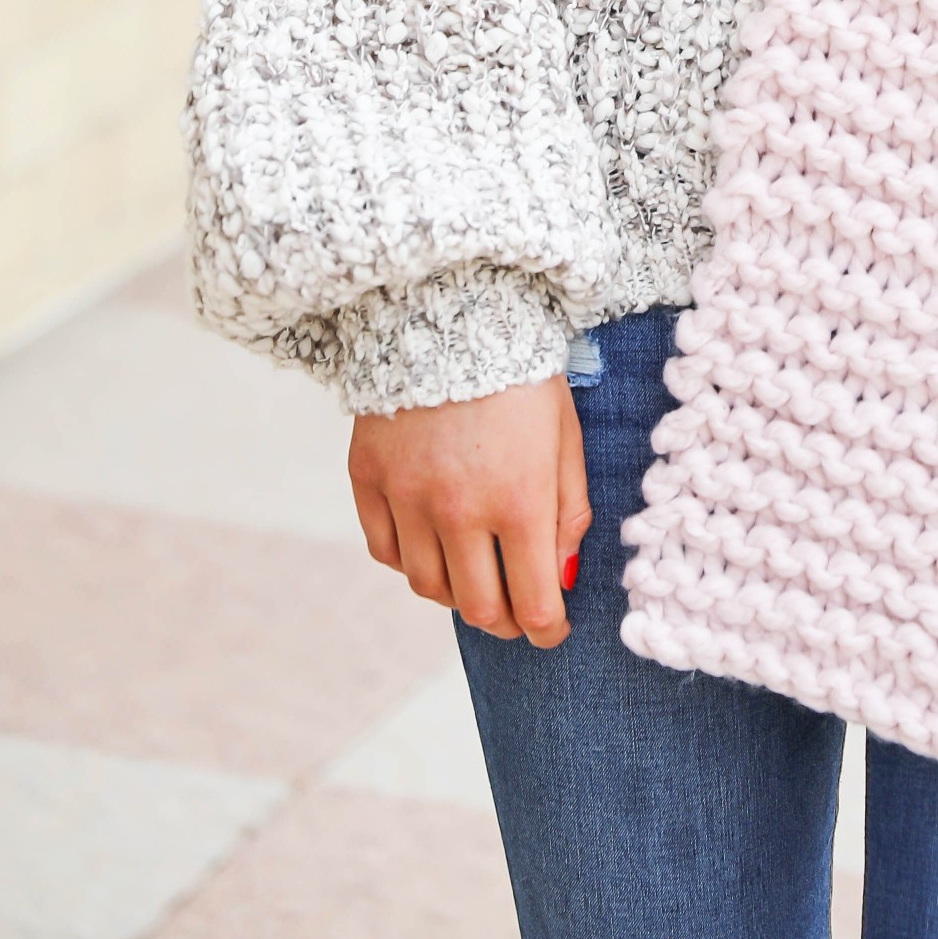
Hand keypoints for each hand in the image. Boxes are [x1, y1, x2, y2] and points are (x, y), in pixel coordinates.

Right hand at [347, 375, 589, 647]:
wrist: (451, 308)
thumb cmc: (521, 373)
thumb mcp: (565, 437)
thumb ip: (569, 513)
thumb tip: (561, 578)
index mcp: (519, 501)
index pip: (533, 602)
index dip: (547, 629)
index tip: (553, 630)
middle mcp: (458, 510)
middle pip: (478, 607)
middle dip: (507, 622)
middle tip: (519, 612)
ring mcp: (407, 497)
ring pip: (428, 587)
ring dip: (458, 595)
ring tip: (477, 578)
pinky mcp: (368, 478)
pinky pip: (386, 550)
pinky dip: (411, 560)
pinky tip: (433, 545)